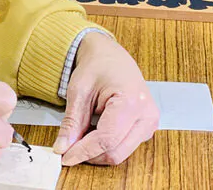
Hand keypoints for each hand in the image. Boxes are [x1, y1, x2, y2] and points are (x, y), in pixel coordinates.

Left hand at [54, 32, 158, 166]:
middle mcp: (147, 115)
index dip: (83, 151)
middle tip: (68, 148)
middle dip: (89, 154)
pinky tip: (94, 131)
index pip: (106, 139)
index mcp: (132, 101)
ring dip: (97, 151)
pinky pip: (124, 147)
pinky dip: (106, 145)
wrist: (111, 55)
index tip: (65, 157)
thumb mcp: (79, 90)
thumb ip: (72, 122)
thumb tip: (63, 148)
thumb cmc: (97, 66)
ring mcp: (149, 123)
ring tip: (82, 133)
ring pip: (120, 153)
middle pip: (115, 151)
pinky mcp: (146, 128)